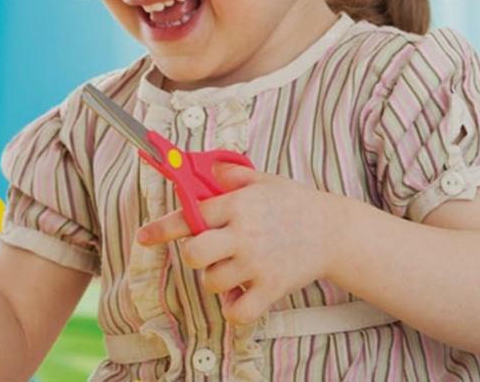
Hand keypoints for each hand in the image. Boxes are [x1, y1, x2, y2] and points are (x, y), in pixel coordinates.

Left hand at [136, 163, 338, 324]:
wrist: (335, 230)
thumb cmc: (297, 204)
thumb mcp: (266, 181)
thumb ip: (233, 175)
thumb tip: (204, 168)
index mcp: (240, 204)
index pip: (190, 215)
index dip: (162, 228)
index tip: (144, 236)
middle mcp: (245, 234)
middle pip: (194, 255)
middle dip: (196, 256)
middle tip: (213, 252)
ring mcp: (258, 263)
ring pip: (212, 283)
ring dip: (219, 279)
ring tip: (238, 269)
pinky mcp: (272, 287)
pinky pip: (236, 310)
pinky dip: (235, 307)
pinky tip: (244, 294)